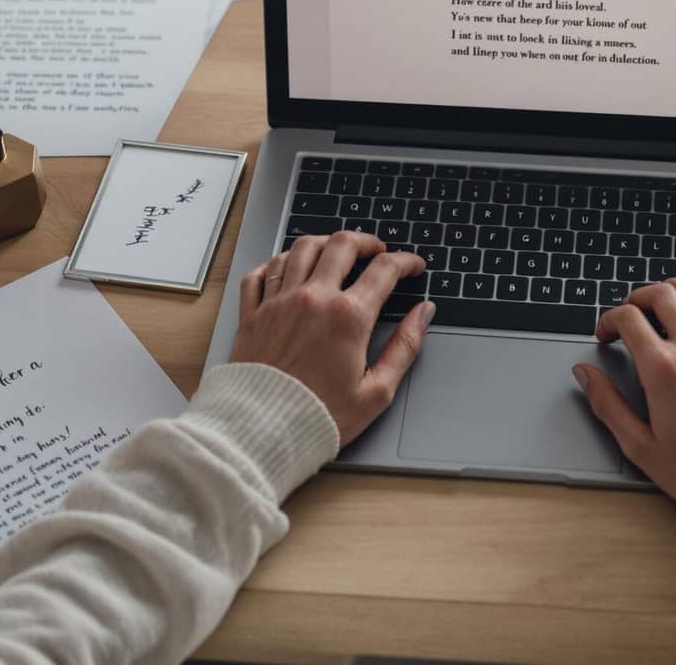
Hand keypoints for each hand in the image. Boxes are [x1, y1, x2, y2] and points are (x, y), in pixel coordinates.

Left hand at [229, 231, 435, 444]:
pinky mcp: (252, 314)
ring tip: (336, 251)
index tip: (413, 266)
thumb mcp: (377, 391)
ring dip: (324, 242)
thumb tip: (423, 315)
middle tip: (377, 250)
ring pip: (301, 248)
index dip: (406, 262)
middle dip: (366, 241)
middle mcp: (312, 299)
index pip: (384, 269)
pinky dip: (277, 263)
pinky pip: (262, 272)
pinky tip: (287, 268)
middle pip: (342, 244)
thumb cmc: (318, 418)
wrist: (261, 433)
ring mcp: (278, 303)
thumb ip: (405, 347)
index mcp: (347, 317)